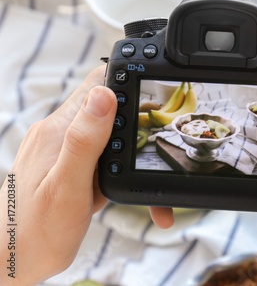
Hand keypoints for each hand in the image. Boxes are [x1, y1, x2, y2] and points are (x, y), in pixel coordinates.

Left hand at [0, 66, 173, 284]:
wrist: (13, 259)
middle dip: (135, 125)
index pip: (96, 85)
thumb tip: (104, 94)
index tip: (152, 101)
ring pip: (106, 137)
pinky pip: (96, 159)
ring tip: (135, 174)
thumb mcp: (68, 185)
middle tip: (154, 144)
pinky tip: (113, 193)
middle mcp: (57, 134)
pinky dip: (113, 173)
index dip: (126, 85)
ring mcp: (61, 150)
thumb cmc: (36, 230)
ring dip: (126, 154)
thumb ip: (85, 140)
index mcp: (58, 130)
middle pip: (107, 109)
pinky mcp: (65, 166)